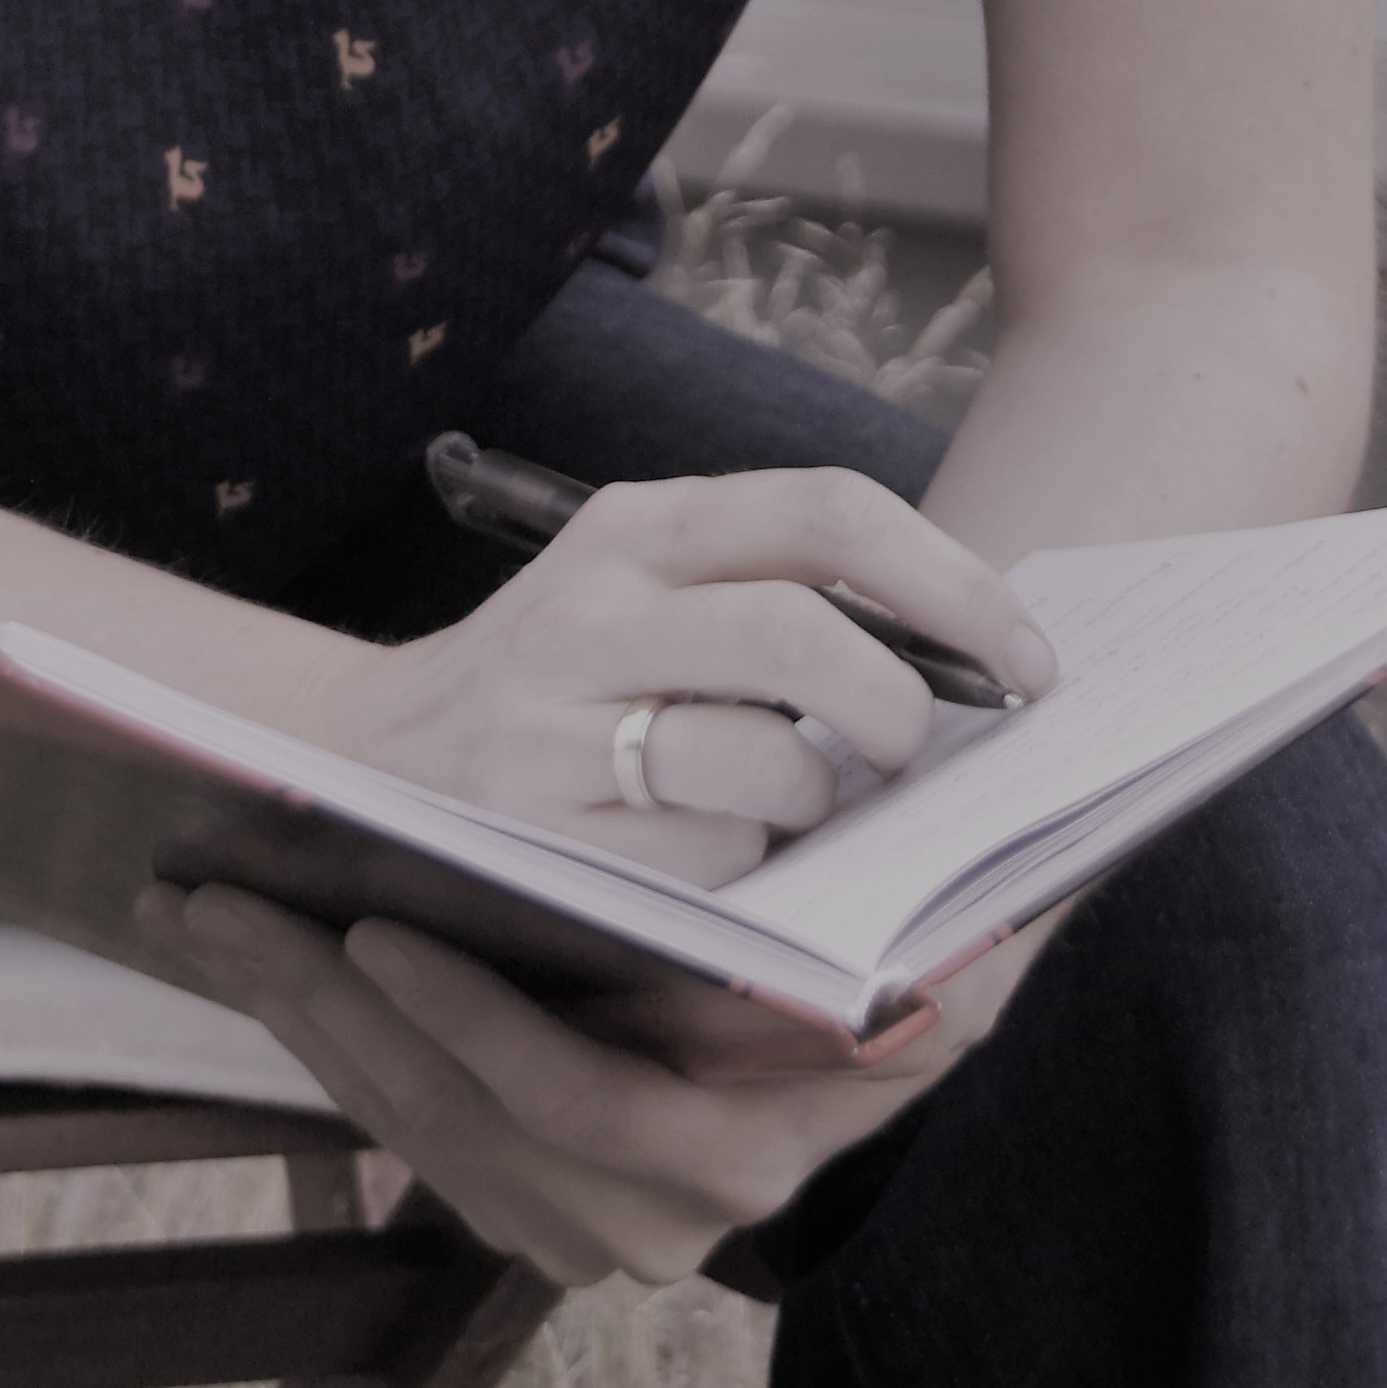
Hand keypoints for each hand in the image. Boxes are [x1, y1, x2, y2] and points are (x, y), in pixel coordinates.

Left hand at [137, 879, 1023, 1283]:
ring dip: (298, 1010)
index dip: (472, 1019)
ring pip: (410, 1119)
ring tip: (206, 904)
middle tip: (225, 896)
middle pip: (459, 1112)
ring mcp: (582, 1225)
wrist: (875, 1005)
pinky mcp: (524, 1200)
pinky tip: (257, 955)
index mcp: (743, 1153)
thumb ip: (872, 977)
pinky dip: (324, 1033)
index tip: (378, 923)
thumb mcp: (911, 967)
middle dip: (330, 1000)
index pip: (582, 1095)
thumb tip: (856, 969)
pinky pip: (404, 1121)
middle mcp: (658, 1216)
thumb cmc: (892, 951)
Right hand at [298, 462, 1058, 888]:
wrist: (359, 760)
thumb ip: (773, 597)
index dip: (951, 584)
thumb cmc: (557, 682)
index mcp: (638, 527)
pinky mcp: (536, 833)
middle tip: (914, 755)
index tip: (1027, 659)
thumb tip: (974, 663)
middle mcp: (590, 608)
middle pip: (803, 638)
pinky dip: (738, 875)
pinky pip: (705, 866)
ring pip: (765, 768)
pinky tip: (704, 862)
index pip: (826, 512)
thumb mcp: (641, 594)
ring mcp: (553, 724)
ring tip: (789, 814)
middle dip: (895, 709)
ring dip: (812, 809)